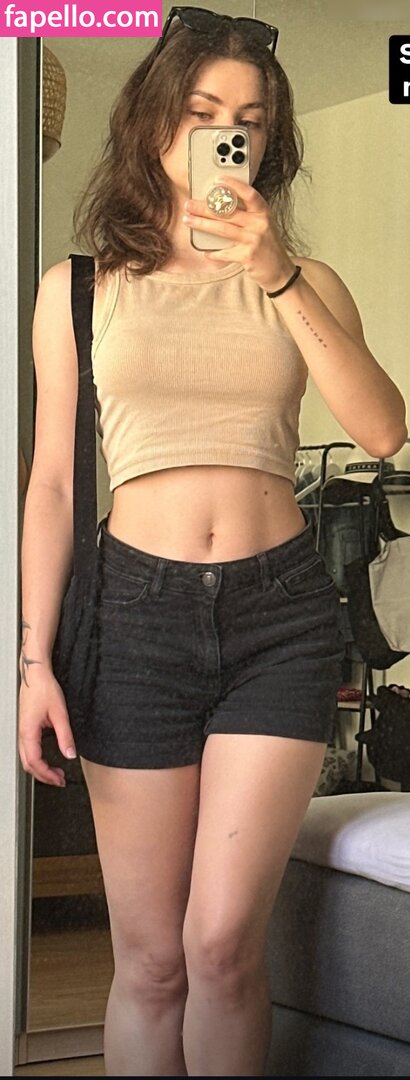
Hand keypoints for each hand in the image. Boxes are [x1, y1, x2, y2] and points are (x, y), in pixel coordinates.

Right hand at [19, 672, 76, 786]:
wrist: (35, 675)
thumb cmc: (44, 689)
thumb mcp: (60, 713)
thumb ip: (65, 736)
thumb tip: (70, 754)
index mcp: (28, 732)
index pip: (34, 762)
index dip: (47, 774)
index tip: (59, 779)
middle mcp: (22, 733)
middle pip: (28, 764)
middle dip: (43, 776)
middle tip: (59, 780)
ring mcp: (22, 731)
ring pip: (26, 759)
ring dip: (40, 768)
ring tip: (55, 773)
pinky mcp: (25, 728)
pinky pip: (28, 750)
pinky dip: (37, 760)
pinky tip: (47, 760)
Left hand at [183, 175, 294, 292]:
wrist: (280, 271)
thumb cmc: (267, 246)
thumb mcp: (262, 225)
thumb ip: (247, 215)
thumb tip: (218, 206)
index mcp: (263, 212)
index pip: (249, 193)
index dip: (233, 185)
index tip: (217, 180)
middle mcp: (260, 223)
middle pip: (228, 212)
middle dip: (204, 207)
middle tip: (189, 204)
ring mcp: (254, 240)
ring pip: (222, 229)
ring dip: (202, 224)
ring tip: (188, 220)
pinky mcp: (248, 256)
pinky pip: (225, 252)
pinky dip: (213, 252)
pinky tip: (205, 252)